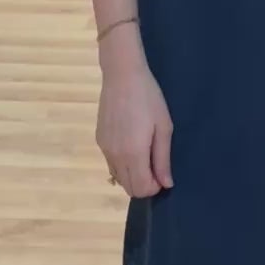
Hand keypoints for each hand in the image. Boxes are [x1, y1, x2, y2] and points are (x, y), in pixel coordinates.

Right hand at [97, 55, 173, 199]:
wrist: (121, 75)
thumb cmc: (148, 98)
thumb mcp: (163, 126)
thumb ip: (163, 158)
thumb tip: (166, 184)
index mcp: (133, 154)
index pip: (141, 189)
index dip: (154, 187)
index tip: (162, 173)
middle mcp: (115, 156)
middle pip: (128, 188)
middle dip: (143, 184)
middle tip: (155, 164)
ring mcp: (105, 149)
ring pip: (118, 177)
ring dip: (132, 175)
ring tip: (144, 153)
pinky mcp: (99, 140)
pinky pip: (111, 163)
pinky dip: (122, 164)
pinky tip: (131, 144)